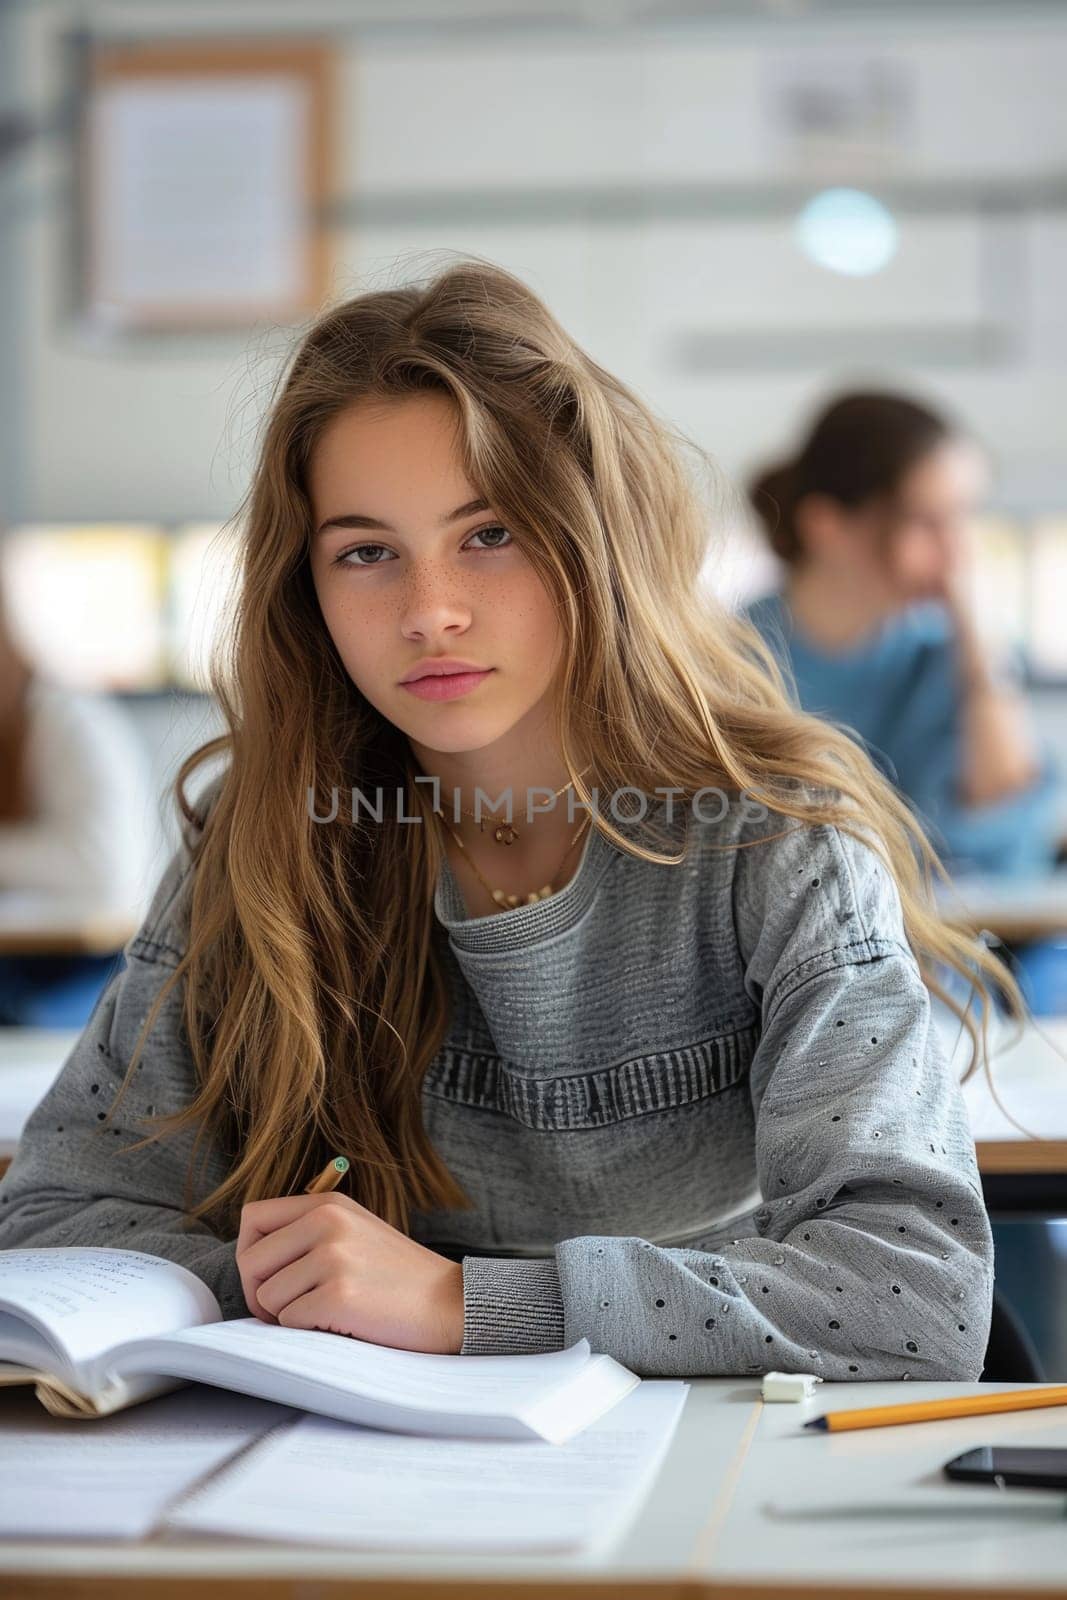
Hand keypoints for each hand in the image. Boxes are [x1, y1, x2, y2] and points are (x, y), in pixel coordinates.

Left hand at [235, 1191, 465, 1353]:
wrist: (450, 1303)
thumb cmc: (396, 1277)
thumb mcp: (354, 1232)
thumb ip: (307, 1233)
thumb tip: (252, 1262)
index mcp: (328, 1204)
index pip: (253, 1217)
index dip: (251, 1255)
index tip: (269, 1279)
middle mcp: (327, 1222)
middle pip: (251, 1262)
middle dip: (262, 1294)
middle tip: (293, 1310)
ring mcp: (334, 1257)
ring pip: (268, 1298)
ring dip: (290, 1317)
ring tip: (328, 1314)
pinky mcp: (340, 1296)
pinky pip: (291, 1322)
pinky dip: (309, 1333)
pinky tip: (341, 1325)